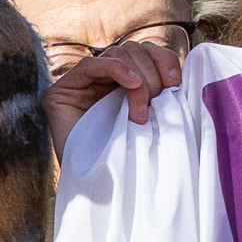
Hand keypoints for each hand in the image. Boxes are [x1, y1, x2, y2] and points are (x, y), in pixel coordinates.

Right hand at [43, 32, 188, 159]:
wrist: (101, 191)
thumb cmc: (131, 159)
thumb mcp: (155, 119)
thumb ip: (162, 93)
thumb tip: (181, 73)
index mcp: (124, 82)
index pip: (147, 52)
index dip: (164, 60)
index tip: (176, 84)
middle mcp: (102, 80)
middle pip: (133, 50)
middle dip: (151, 72)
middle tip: (158, 100)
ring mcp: (80, 85)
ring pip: (116, 54)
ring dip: (138, 77)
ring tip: (141, 110)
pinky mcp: (60, 92)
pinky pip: (91, 65)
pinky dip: (117, 69)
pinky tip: (133, 85)